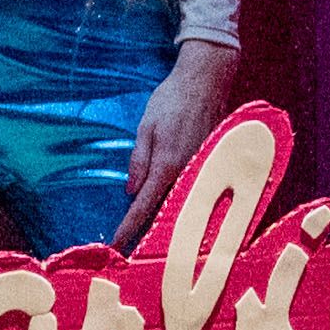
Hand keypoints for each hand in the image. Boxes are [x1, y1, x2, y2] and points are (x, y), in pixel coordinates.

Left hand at [114, 40, 244, 247]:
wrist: (207, 80)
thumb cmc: (172, 100)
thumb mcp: (146, 127)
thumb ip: (139, 161)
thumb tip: (130, 192)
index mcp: (167, 165)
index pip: (144, 205)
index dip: (130, 226)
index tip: (118, 244)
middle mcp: (187, 172)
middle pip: (166, 210)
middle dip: (150, 231)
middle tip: (132, 249)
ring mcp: (202, 168)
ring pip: (182, 202)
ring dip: (168, 220)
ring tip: (153, 240)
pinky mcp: (211, 161)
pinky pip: (194, 188)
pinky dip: (183, 202)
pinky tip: (176, 211)